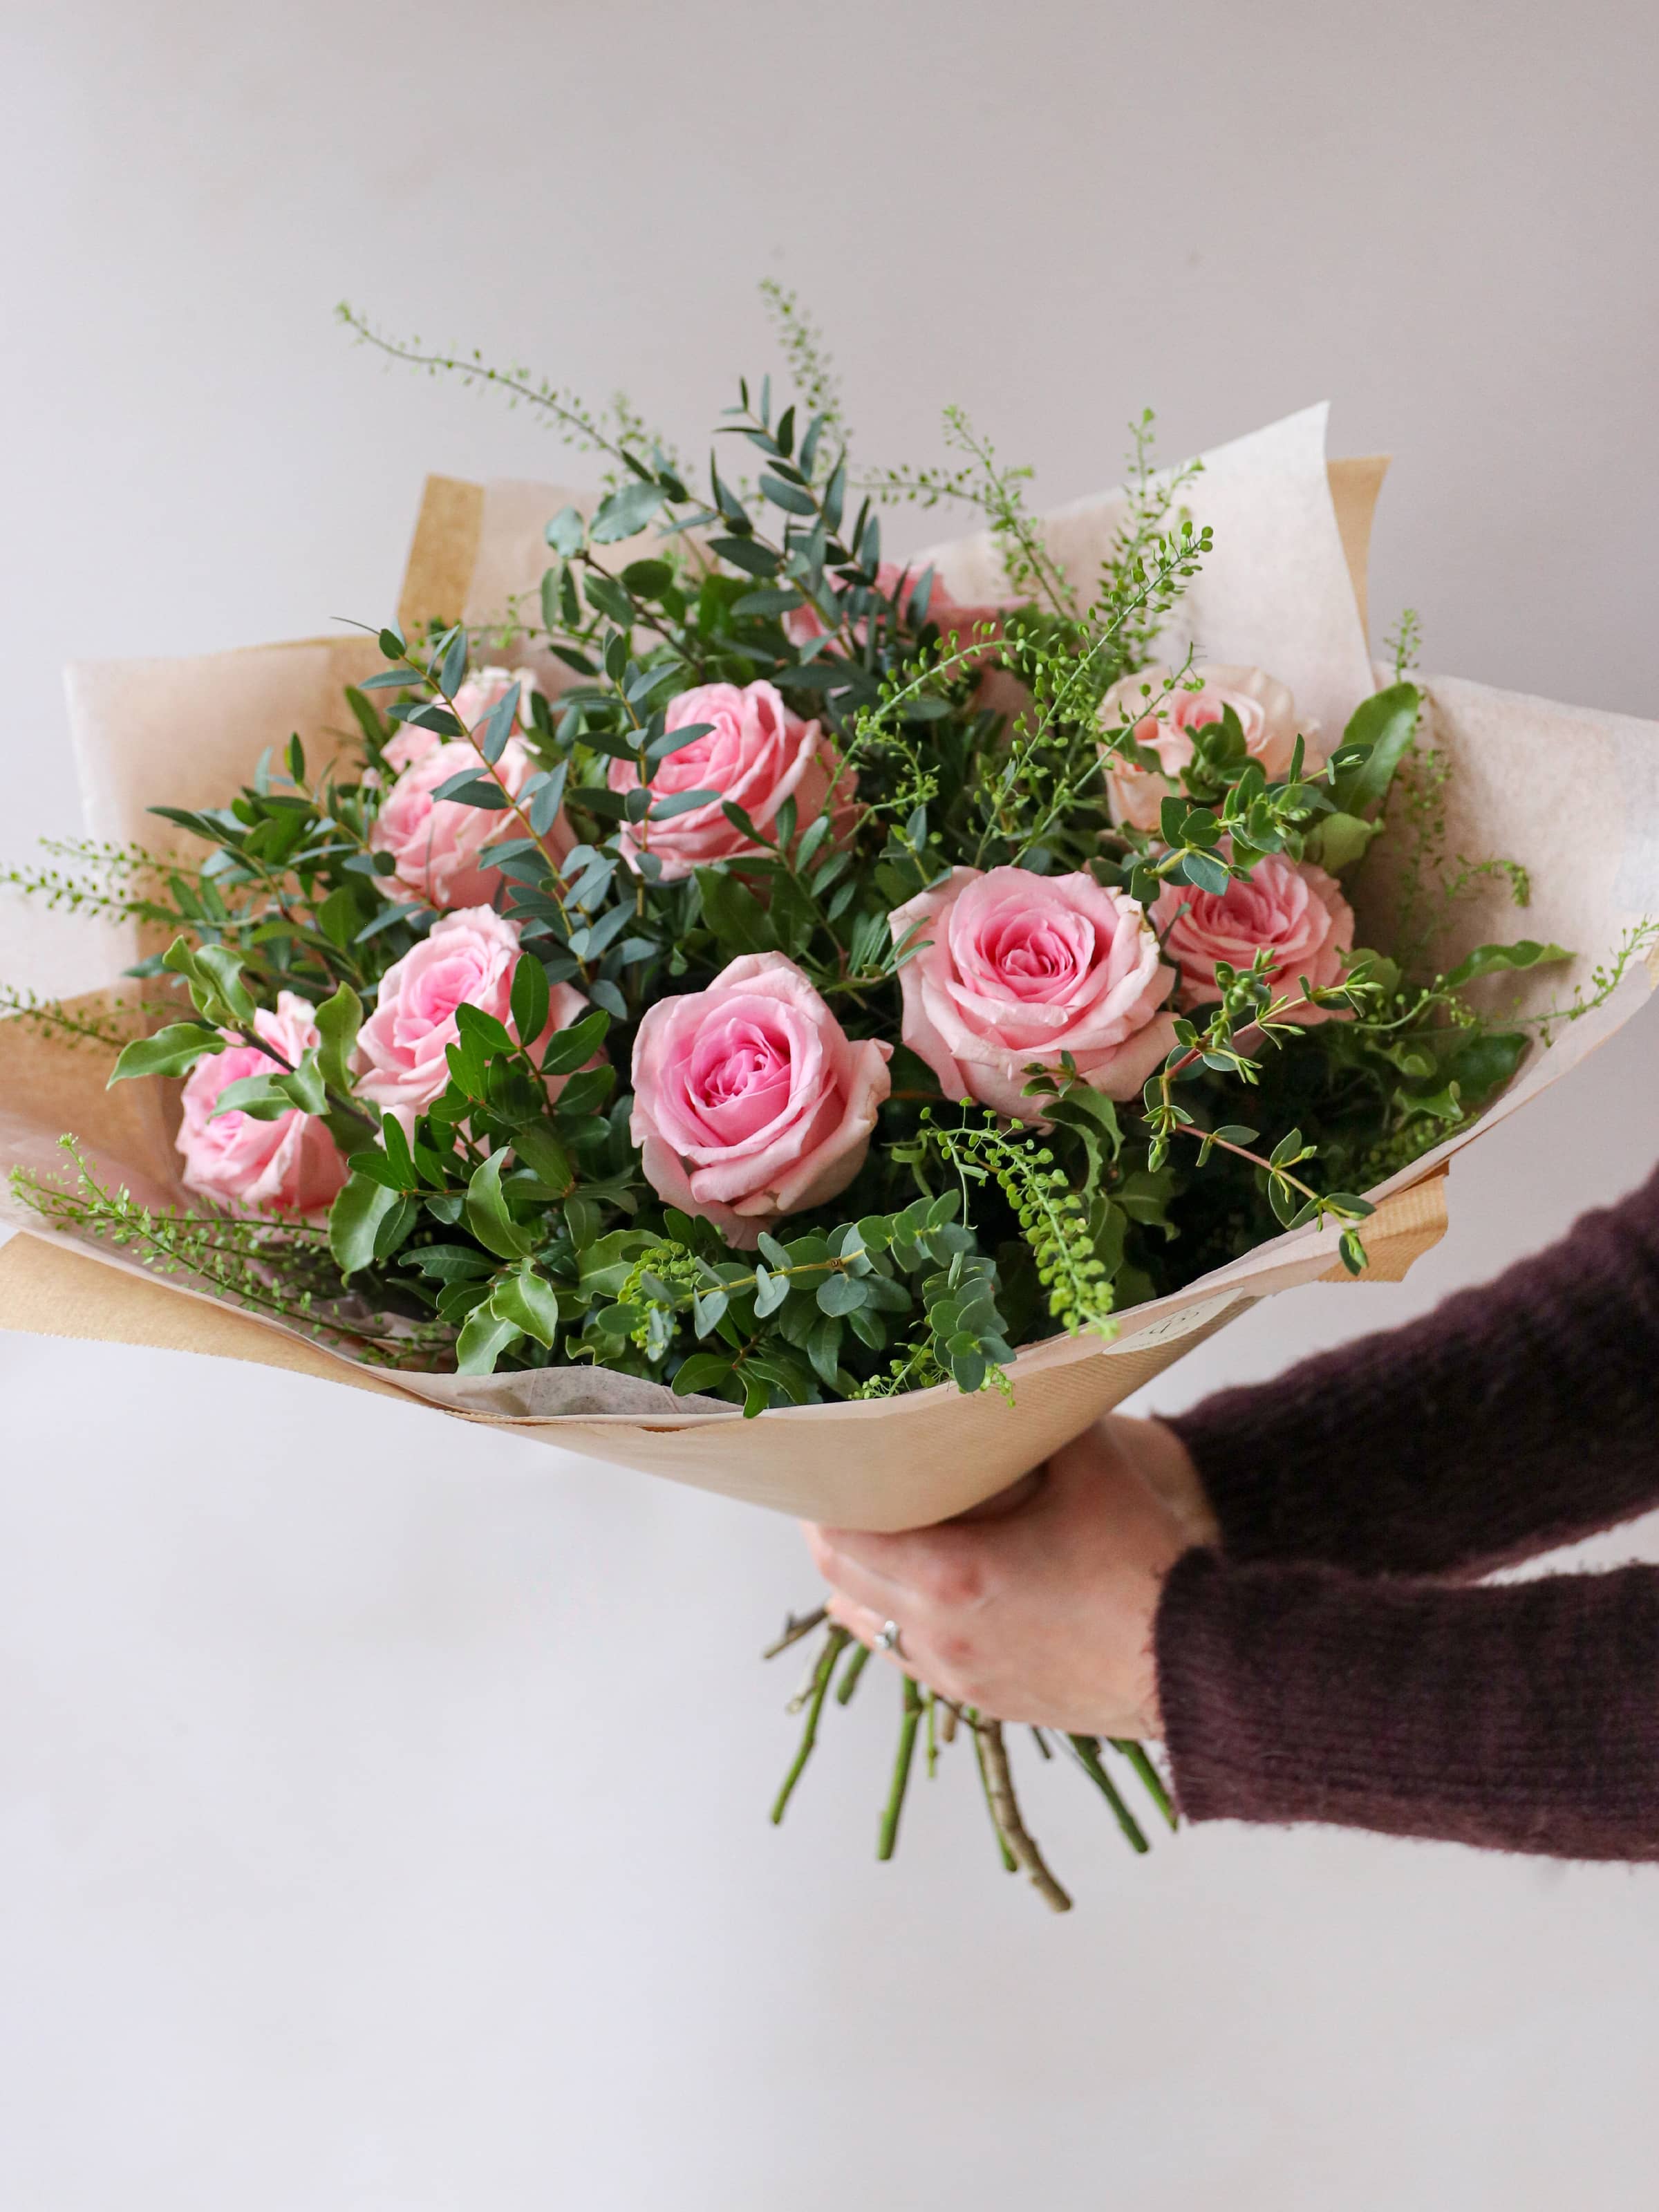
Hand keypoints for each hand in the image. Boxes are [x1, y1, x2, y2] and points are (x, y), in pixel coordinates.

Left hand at [804, 1417, 1216, 1738]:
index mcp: (951, 1574)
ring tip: (871, 1532)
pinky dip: (890, 1618)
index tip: (829, 1460)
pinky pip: (904, 1656)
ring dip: (857, 1578)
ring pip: (865, 1622)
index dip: (825, 1494)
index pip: (842, 1533)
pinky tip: (905, 1592)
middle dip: (833, 1528)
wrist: (1193, 1664)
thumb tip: (1011, 1370)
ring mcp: (955, 1673)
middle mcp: (938, 1631)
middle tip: (843, 1486)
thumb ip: (1039, 1415)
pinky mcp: (979, 1699)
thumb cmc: (1143, 1565)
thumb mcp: (1090, 1466)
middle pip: (839, 1577)